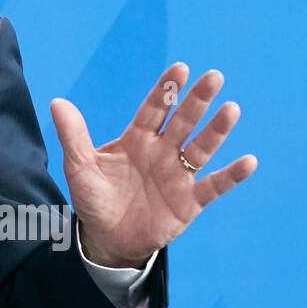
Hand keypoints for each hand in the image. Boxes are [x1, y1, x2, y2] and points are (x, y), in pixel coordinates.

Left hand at [49, 63, 256, 268]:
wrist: (107, 238)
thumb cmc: (93, 198)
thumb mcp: (79, 167)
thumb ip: (72, 136)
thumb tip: (57, 102)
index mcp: (136, 139)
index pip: (153, 109)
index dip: (166, 90)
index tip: (180, 68)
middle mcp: (161, 152)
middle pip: (182, 121)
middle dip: (197, 100)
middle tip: (215, 76)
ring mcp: (177, 175)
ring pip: (201, 148)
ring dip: (216, 130)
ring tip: (231, 109)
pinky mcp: (190, 201)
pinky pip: (214, 185)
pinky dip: (231, 175)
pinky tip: (249, 161)